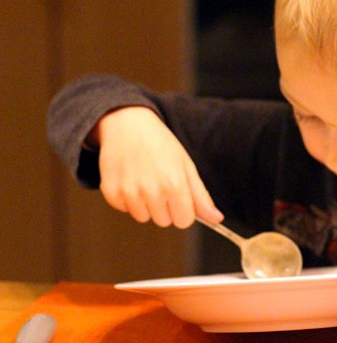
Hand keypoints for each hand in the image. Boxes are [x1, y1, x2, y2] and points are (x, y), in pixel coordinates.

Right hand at [92, 106, 223, 227]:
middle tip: (160, 182)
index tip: (179, 197)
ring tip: (145, 179)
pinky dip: (128, 199)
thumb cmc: (160, 144)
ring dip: (146, 204)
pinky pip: (125, 210)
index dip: (184, 210)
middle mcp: (151, 191)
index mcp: (174, 184)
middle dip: (165, 207)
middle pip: (164, 221)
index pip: (184, 221)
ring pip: (144, 217)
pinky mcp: (111, 193)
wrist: (128, 125)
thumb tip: (216, 219)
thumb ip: (201, 197)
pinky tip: (131, 179)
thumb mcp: (186, 166)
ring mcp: (129, 193)